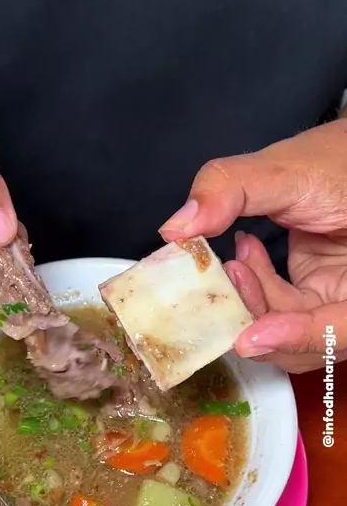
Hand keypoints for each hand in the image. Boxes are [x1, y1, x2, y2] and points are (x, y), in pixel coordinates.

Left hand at [159, 119, 346, 372]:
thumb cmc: (336, 159)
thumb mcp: (290, 169)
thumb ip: (233, 189)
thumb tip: (175, 227)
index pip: (344, 328)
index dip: (300, 337)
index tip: (250, 338)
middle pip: (311, 345)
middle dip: (261, 321)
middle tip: (232, 279)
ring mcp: (337, 303)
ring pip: (290, 334)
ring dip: (253, 302)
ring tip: (234, 261)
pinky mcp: (317, 295)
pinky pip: (281, 310)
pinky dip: (256, 289)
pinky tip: (244, 254)